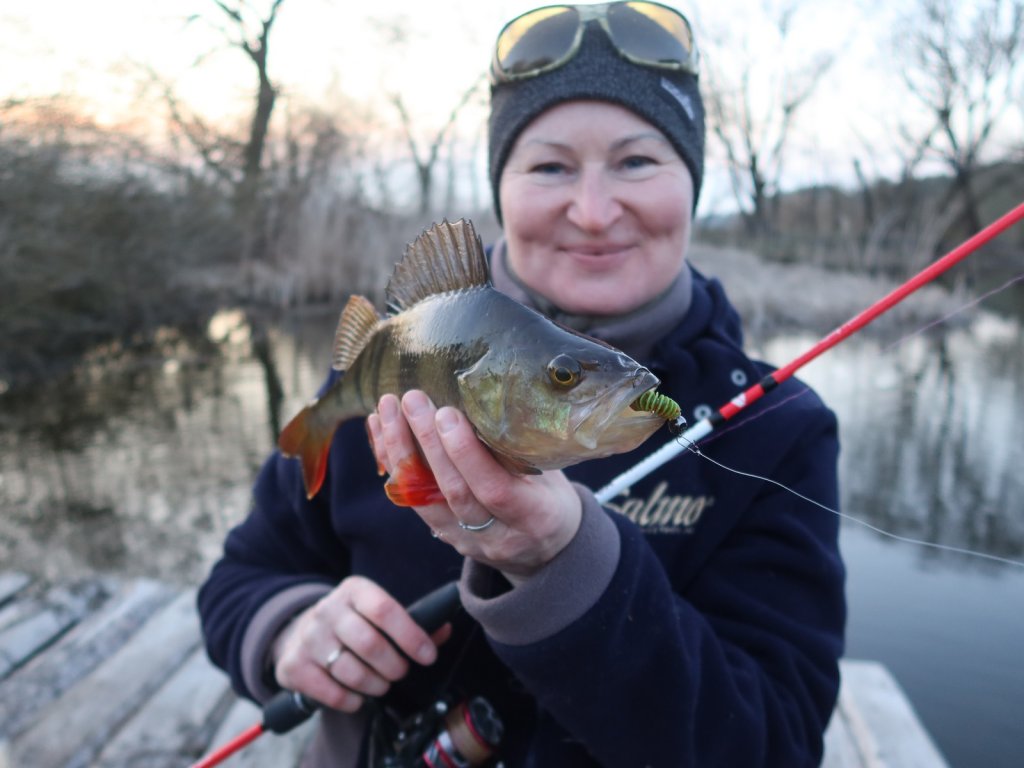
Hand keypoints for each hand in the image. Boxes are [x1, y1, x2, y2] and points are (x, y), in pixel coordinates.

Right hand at [272, 576, 448, 712]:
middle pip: (370, 644)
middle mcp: (328, 610)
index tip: (428, 656)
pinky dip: (352, 701)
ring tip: (381, 684)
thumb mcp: (377, 612)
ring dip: (376, 685)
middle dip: (395, 666)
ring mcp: (308, 637)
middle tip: (401, 672)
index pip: (385, 610)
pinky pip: (331, 693)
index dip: (410, 636)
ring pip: (352, 671)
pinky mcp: (294, 666)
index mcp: (354, 590)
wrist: (299, 632)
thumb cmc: (353, 624)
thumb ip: (412, 622)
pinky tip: (358, 696)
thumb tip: (444, 630)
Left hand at [366, 390, 582, 580]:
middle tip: (412, 400)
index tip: (447, 414)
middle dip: (427, 443)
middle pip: (453, 492)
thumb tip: (489, 399)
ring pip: (424, 499)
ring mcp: (467, 541)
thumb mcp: (553, 476)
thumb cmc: (552, 498)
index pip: (495, 489)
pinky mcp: (445, 536)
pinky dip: (393, 462)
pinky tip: (379, 430)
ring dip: (399, 451)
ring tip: (386, 409)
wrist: (545, 551)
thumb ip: (522, 450)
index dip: (466, 454)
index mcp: (535, 517)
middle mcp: (498, 536)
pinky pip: (412, 500)